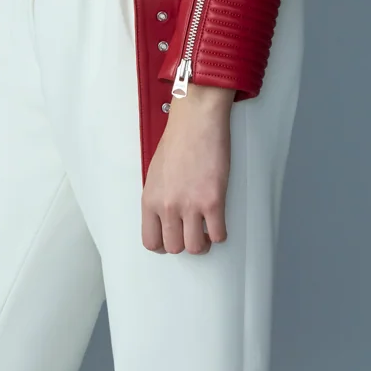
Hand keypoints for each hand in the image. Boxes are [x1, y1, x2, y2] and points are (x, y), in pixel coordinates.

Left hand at [142, 81, 233, 252]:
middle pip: (174, 247)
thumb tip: (166, 216)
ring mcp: (191, 206)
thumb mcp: (156, 173)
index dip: (163, 245)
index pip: (151, 241)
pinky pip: (218, 235)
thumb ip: (159, 197)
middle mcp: (167, 207)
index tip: (173, 238)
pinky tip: (220, 223)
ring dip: (203, 243)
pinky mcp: (213, 201)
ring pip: (195, 247)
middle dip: (184, 243)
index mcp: (150, 200)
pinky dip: (220, 234)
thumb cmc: (178, 140)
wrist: (196, 122)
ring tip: (207, 232)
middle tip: (194, 234)